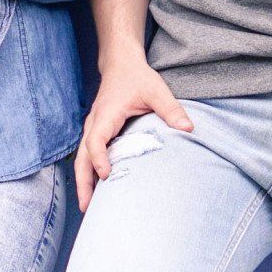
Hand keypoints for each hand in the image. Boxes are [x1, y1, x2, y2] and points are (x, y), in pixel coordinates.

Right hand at [73, 56, 191, 211]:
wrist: (121, 65)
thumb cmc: (137, 77)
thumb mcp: (156, 90)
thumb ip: (171, 109)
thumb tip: (189, 129)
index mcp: (106, 114)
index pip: (96, 140)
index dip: (99, 158)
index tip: (107, 175)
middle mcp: (95, 123)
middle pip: (82, 156)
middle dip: (83, 182)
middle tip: (87, 207)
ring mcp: (93, 128)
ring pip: (82, 158)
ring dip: (84, 181)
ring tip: (88, 206)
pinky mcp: (97, 131)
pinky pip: (89, 155)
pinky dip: (90, 172)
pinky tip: (97, 189)